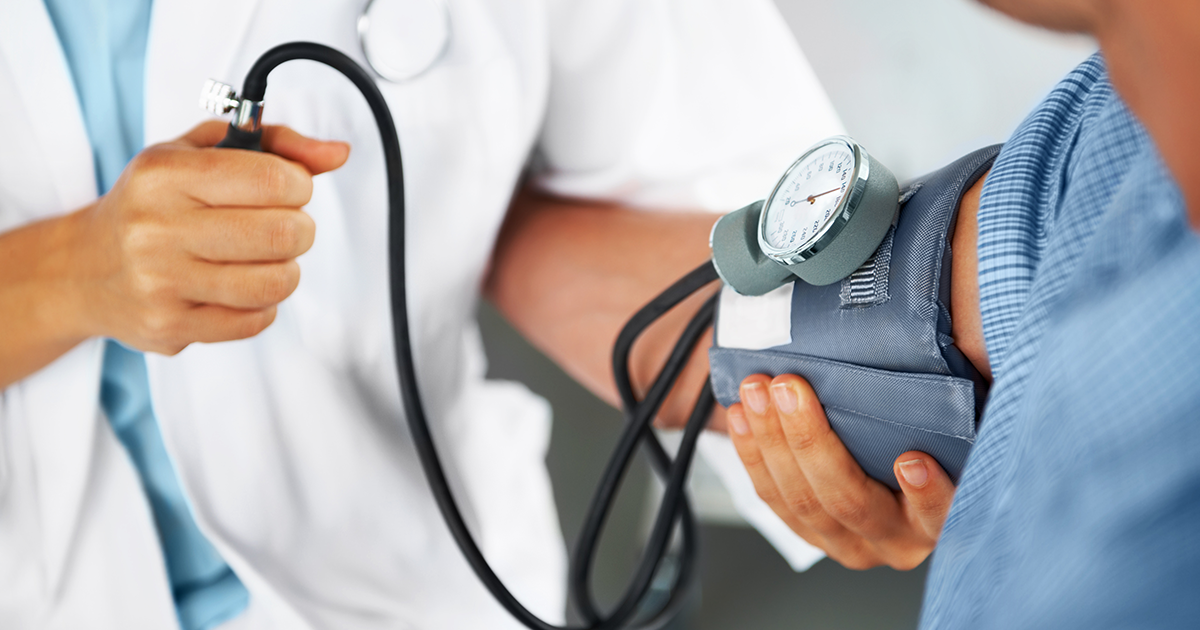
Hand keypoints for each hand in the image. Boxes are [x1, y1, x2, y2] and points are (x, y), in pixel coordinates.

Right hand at [67, 121, 348, 353]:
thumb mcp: (201, 153)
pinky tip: (239, 287)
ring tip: (266, 258)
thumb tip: (338, 153)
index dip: (300, 184)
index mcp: (165, 175)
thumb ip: (275, 144)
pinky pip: (255, 321)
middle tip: (283, 226)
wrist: (85, 269)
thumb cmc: (155, 204)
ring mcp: (161, 283)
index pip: (272, 178)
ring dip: (286, 270)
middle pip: (281, 233)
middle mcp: (156, 228)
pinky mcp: (170, 327)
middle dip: (299, 229)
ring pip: (273, 283)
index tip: (289, 188)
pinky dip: (263, 305)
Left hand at [726, 373, 954, 569]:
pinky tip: (741, 416)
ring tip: (757, 391)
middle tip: (789, 388)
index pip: (940, 515)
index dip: (927, 495)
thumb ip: (961, 401)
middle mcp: (895, 540)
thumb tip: (978, 347)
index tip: (911, 461)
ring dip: (771, 441)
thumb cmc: (932, 433)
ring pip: (800, 501)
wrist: (899, 461)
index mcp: (940, 520)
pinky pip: (772, 498)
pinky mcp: (810, 533)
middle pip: (848, 500)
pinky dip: (752, 454)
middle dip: (810, 441)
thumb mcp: (961, 421)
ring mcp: (849, 543)